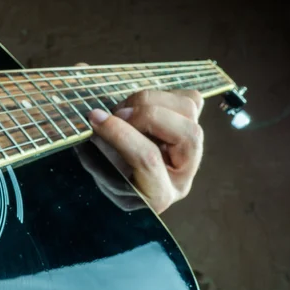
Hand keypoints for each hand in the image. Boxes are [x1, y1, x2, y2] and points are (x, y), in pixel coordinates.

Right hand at [88, 89, 203, 213]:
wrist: (123, 177)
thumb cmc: (108, 177)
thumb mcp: (100, 172)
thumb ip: (97, 151)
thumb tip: (96, 118)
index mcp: (159, 194)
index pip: (149, 160)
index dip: (121, 135)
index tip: (96, 119)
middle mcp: (184, 172)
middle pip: (187, 133)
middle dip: (145, 114)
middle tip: (115, 114)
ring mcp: (194, 147)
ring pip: (190, 109)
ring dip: (152, 101)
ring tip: (124, 109)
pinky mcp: (193, 126)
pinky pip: (190, 99)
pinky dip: (165, 95)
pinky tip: (142, 106)